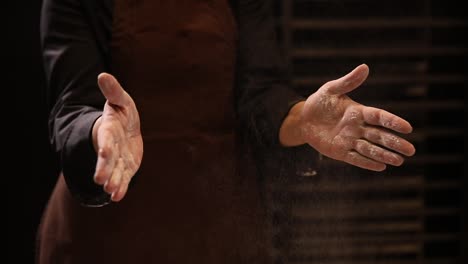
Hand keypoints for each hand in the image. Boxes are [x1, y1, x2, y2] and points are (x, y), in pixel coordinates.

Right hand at [92, 73, 142, 201]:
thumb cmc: (122, 113)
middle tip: (101, 180)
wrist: (127, 130)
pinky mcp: (126, 168)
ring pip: (115, 172)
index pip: (107, 139)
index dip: (105, 146)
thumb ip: (113, 91)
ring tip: (111, 191)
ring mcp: (118, 159)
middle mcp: (111, 147)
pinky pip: (123, 179)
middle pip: (108, 159)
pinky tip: (117, 196)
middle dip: (105, 169)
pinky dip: (121, 187)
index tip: (105, 153)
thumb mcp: (121, 100)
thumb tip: (103, 75)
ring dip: (113, 181)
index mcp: (109, 130)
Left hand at [299, 64, 414, 170]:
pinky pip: (355, 158)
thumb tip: (364, 67)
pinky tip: (381, 167)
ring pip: (370, 149)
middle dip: (394, 143)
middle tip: (411, 150)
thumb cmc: (319, 102)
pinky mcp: (340, 151)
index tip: (408, 128)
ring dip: (384, 155)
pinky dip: (367, 163)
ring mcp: (350, 140)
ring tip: (399, 161)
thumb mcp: (331, 89)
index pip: (380, 117)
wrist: (303, 119)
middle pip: (379, 136)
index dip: (393, 122)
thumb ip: (348, 82)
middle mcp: (358, 128)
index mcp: (359, 112)